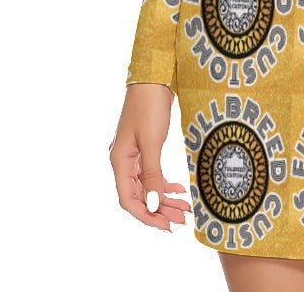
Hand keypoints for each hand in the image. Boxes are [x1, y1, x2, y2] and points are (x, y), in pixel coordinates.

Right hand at [110, 82, 190, 230]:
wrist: (153, 78)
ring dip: (164, 199)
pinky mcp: (144, 148)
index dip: (146, 216)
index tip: (166, 225)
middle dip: (160, 210)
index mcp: (119, 161)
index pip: (129, 200)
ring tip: (184, 209)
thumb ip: (152, 174)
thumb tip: (153, 205)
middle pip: (139, 196)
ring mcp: (133, 155)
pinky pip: (151, 174)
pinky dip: (163, 184)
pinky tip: (177, 190)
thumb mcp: (152, 141)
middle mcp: (123, 161)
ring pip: (146, 186)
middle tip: (182, 219)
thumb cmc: (149, 106)